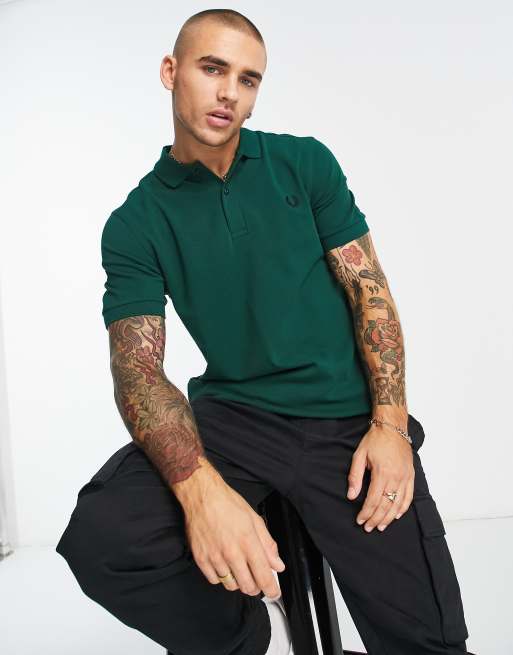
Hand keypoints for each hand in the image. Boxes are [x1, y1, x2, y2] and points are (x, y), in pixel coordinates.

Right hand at [181, 472, 284, 597]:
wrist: (202, 497)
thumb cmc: (227, 504)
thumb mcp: (254, 519)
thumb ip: (267, 544)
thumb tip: (277, 564)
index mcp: (248, 542)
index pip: (263, 576)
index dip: (271, 589)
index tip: (274, 593)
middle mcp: (231, 553)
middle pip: (247, 586)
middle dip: (256, 588)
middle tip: (257, 581)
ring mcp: (215, 557)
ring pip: (231, 585)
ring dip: (239, 582)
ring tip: (240, 569)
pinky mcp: (201, 559)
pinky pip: (214, 580)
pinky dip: (221, 577)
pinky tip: (224, 566)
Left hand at [346, 423, 414, 531]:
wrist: (392, 427)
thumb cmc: (375, 439)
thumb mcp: (359, 455)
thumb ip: (355, 476)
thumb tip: (351, 495)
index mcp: (382, 472)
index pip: (374, 500)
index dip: (366, 512)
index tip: (360, 520)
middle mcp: (396, 477)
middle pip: (386, 505)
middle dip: (376, 518)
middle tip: (368, 527)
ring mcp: (406, 477)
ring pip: (398, 504)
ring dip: (389, 517)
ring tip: (381, 526)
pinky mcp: (411, 475)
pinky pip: (409, 496)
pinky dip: (403, 508)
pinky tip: (396, 515)